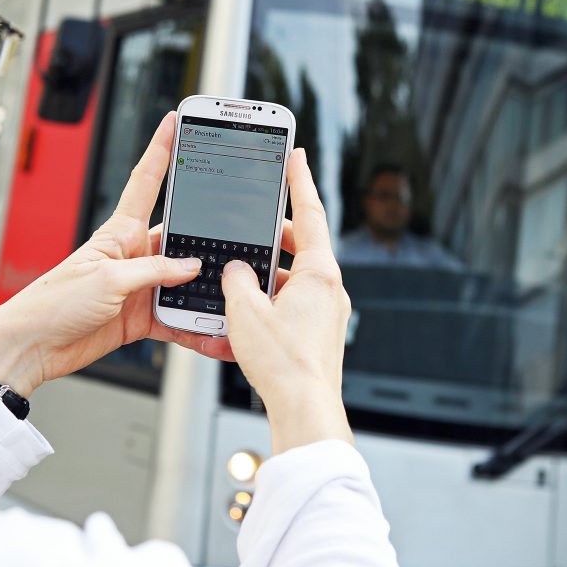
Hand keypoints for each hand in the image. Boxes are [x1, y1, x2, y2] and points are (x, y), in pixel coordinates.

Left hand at [0, 112, 233, 395]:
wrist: (33, 346)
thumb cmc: (55, 303)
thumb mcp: (108, 280)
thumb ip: (154, 271)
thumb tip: (193, 267)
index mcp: (120, 232)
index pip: (146, 181)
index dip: (161, 149)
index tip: (175, 122)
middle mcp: (133, 254)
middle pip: (181, 238)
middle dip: (211, 237)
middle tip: (242, 235)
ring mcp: (139, 286)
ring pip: (186, 281)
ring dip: (208, 290)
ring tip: (234, 295)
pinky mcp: (141, 317)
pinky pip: (178, 318)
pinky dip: (197, 328)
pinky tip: (216, 333)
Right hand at [220, 148, 353, 453]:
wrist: (305, 409)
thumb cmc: (283, 363)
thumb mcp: (244, 311)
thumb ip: (236, 281)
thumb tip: (236, 270)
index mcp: (319, 273)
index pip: (310, 213)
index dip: (299, 181)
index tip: (296, 157)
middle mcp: (331, 289)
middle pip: (303, 246)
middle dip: (275, 235)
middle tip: (252, 226)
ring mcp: (329, 312)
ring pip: (297, 277)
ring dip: (271, 272)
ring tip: (240, 277)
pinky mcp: (321, 334)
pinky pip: (297, 303)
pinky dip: (274, 298)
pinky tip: (249, 312)